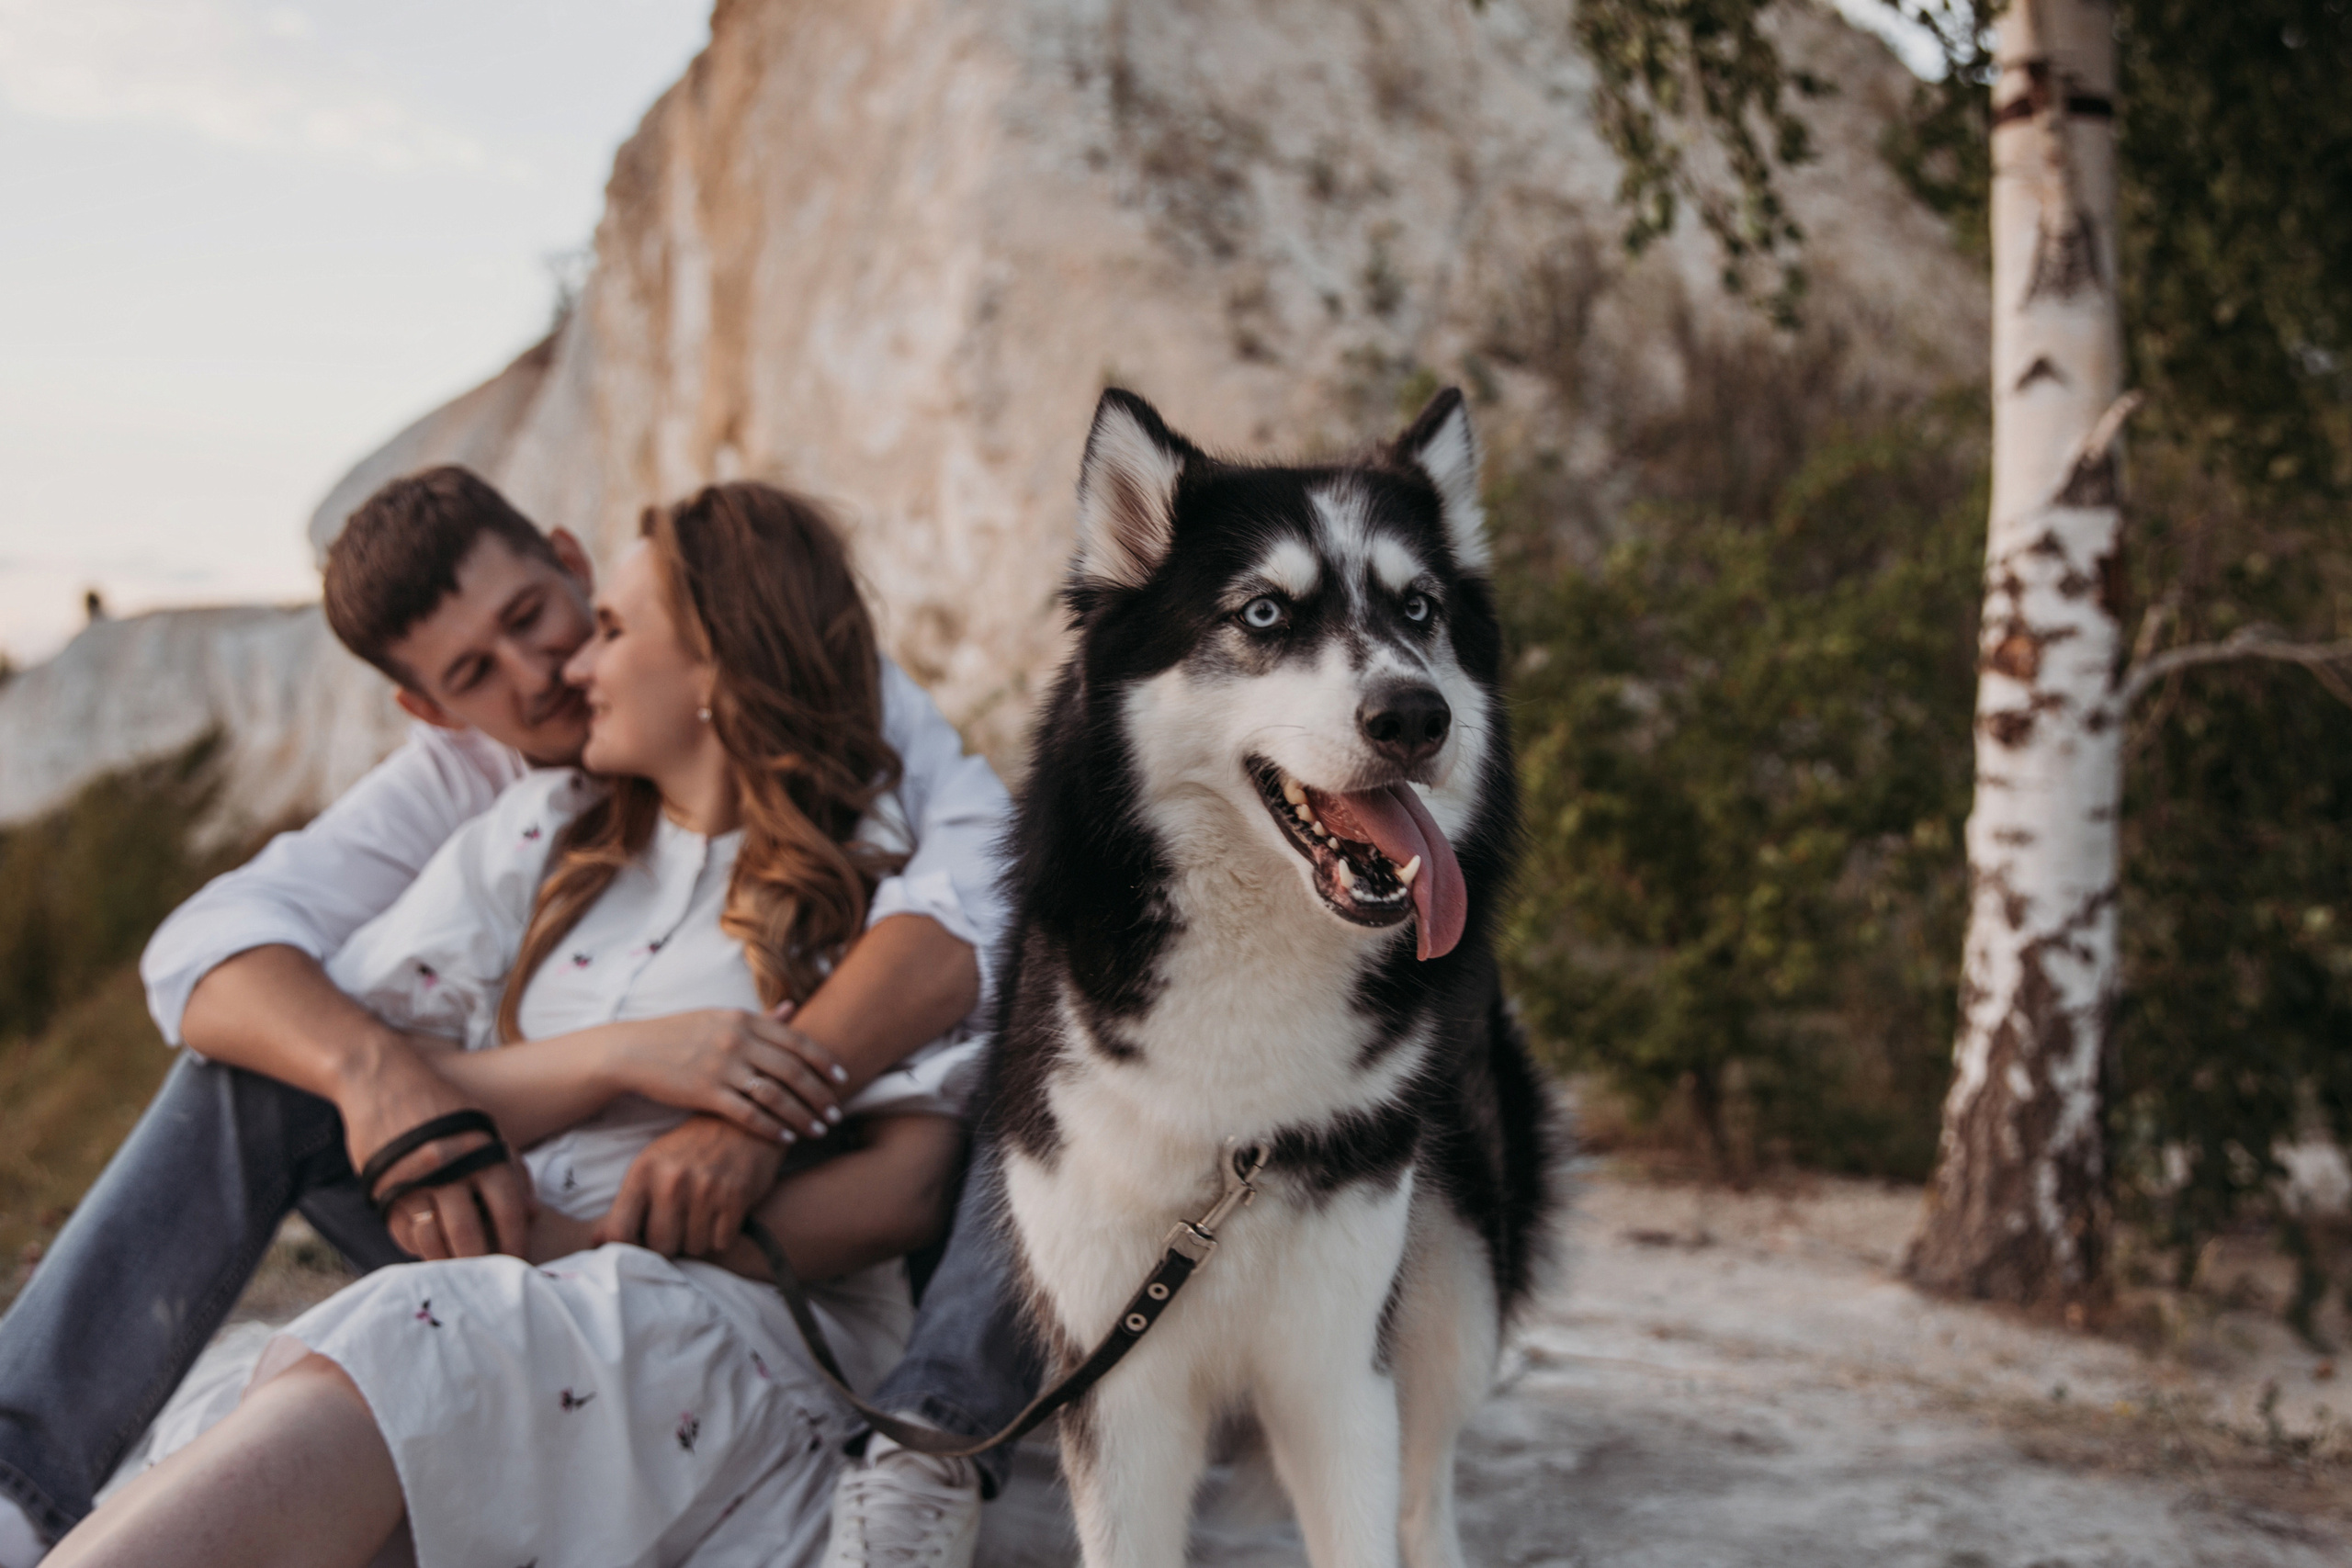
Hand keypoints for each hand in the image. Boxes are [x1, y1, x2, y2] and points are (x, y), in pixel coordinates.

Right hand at [339, 1031, 533, 1259]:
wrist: (382, 1080)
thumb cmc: (442, 1105)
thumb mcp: (485, 1125)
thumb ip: (511, 1165)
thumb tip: (533, 1211)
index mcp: (481, 1151)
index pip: (508, 1209)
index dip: (515, 1241)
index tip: (519, 1260)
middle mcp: (448, 1168)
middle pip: (471, 1233)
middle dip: (484, 1261)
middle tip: (490, 1276)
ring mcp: (412, 1180)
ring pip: (435, 1240)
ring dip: (450, 1262)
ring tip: (461, 1270)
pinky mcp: (382, 1189)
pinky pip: (403, 1234)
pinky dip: (419, 1248)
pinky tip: (430, 1250)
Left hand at [593, 1114, 788, 1257]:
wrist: (740, 1122)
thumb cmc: (689, 1149)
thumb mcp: (652, 1166)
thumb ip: (624, 1206)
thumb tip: (595, 1242)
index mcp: (643, 1171)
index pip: (620, 1231)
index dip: (627, 1249)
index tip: (640, 1246)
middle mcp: (672, 1179)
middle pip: (660, 1246)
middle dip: (670, 1245)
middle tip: (678, 1228)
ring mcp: (706, 1188)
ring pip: (694, 1247)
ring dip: (698, 1240)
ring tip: (702, 1217)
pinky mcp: (736, 1195)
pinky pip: (722, 1242)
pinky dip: (722, 1236)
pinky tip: (722, 1214)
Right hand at [609, 1003, 847, 1142]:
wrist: (631, 1051)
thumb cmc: (679, 1035)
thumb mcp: (720, 1018)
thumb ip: (758, 1019)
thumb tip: (792, 1008)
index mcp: (743, 1019)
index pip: (796, 1041)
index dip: (823, 1061)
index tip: (842, 1078)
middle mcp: (737, 1040)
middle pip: (792, 1069)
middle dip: (819, 1094)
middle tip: (837, 1113)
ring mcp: (721, 1066)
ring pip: (775, 1095)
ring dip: (802, 1115)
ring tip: (819, 1130)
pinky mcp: (705, 1092)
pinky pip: (748, 1114)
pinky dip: (771, 1128)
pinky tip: (786, 1139)